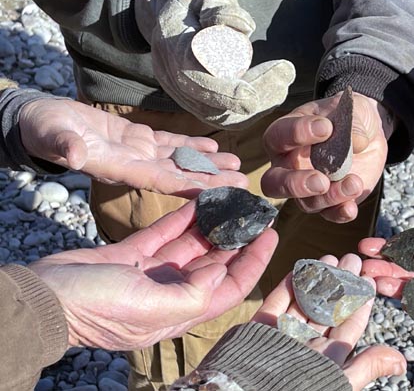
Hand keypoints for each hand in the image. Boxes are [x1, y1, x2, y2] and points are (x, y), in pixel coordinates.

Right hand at [19, 99, 247, 197]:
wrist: (39, 122)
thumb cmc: (44, 131)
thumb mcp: (53, 137)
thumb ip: (65, 147)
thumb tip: (75, 155)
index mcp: (120, 170)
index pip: (163, 182)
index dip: (193, 186)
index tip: (221, 193)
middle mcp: (134, 166)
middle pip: (180, 175)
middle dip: (212, 180)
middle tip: (243, 184)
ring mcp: (137, 154)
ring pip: (180, 160)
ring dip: (209, 163)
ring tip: (237, 164)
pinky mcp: (136, 140)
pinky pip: (170, 144)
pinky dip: (192, 145)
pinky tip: (214, 147)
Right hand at [28, 201, 277, 349]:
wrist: (46, 299)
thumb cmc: (98, 309)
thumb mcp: (151, 307)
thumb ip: (193, 293)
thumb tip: (221, 271)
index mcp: (181, 311)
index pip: (230, 286)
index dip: (253, 261)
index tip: (270, 234)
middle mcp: (172, 292)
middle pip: (215, 262)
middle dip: (237, 238)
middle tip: (255, 212)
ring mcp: (152, 273)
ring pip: (192, 245)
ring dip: (212, 224)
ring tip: (233, 200)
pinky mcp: (133, 255)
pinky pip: (166, 232)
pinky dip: (183, 217)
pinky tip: (200, 200)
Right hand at [135, 0, 295, 128]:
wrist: (168, 19)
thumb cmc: (191, 4)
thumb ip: (220, 7)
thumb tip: (244, 27)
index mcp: (170, 46)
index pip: (194, 79)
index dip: (223, 92)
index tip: (252, 95)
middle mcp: (171, 76)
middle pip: (210, 105)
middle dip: (251, 98)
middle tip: (284, 77)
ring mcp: (182, 92)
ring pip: (219, 115)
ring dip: (256, 105)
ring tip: (284, 82)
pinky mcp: (195, 102)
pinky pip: (223, 116)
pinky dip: (250, 111)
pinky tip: (273, 93)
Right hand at [253, 254, 405, 390]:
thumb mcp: (337, 381)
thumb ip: (366, 367)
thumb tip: (400, 360)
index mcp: (327, 359)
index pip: (349, 325)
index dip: (360, 302)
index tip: (368, 280)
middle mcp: (307, 346)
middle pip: (328, 309)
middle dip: (341, 283)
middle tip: (351, 260)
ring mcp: (284, 335)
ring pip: (305, 302)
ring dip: (317, 280)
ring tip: (329, 258)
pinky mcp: (262, 328)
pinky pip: (277, 302)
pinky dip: (288, 285)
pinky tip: (300, 269)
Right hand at [262, 92, 390, 222]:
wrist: (370, 134)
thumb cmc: (350, 117)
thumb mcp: (354, 110)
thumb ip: (353, 123)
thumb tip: (356, 143)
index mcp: (286, 136)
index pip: (278, 137)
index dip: (297, 133)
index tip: (326, 127)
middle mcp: (289, 165)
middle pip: (274, 182)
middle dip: (294, 184)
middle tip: (321, 180)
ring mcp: (307, 187)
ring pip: (304, 202)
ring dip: (329, 197)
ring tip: (354, 183)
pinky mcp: (329, 200)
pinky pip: (328, 214)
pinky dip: (339, 213)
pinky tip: (351, 207)